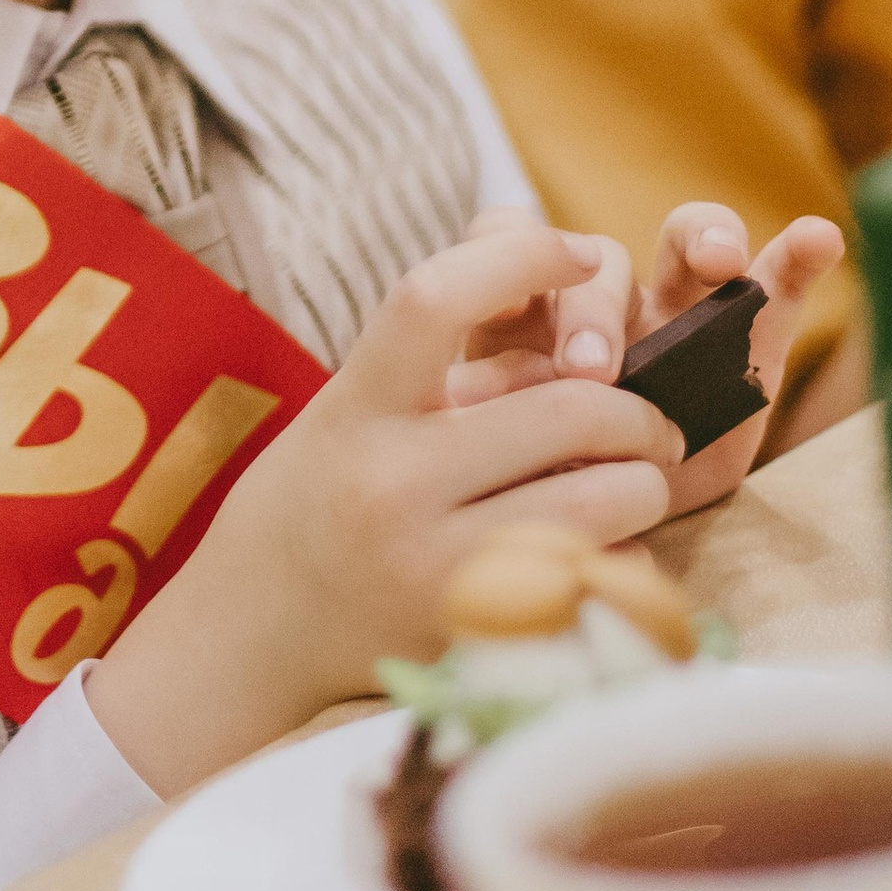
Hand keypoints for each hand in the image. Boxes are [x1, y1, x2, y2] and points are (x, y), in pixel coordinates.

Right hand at [84, 216, 688, 798]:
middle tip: (642, 420)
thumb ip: (435, 365)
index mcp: (354, 411)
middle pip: (572, 404)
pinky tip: (593, 553)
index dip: (525, 256)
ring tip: (627, 483)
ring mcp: (440, 567)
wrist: (249, 635)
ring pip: (612, 494)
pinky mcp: (485, 634)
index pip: (436, 299)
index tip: (579, 255)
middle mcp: (392, 484)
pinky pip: (604, 576)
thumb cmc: (310, 504)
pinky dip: (622, 556)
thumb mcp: (345, 412)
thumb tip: (564, 309)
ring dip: (642, 481)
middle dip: (635, 407)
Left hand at [453, 201, 846, 517]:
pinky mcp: (750, 339)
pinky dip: (796, 259)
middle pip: (597, 261)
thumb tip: (465, 417)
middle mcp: (602, 304)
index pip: (510, 240)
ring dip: (703, 243)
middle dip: (592, 308)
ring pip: (686, 246)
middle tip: (589, 373)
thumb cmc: (528, 491)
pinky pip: (775, 288)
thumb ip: (491, 431)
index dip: (513, 254)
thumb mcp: (495, 465)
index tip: (505, 300)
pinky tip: (817, 238)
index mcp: (527, 317)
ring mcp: (679, 315)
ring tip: (720, 265)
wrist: (605, 526)